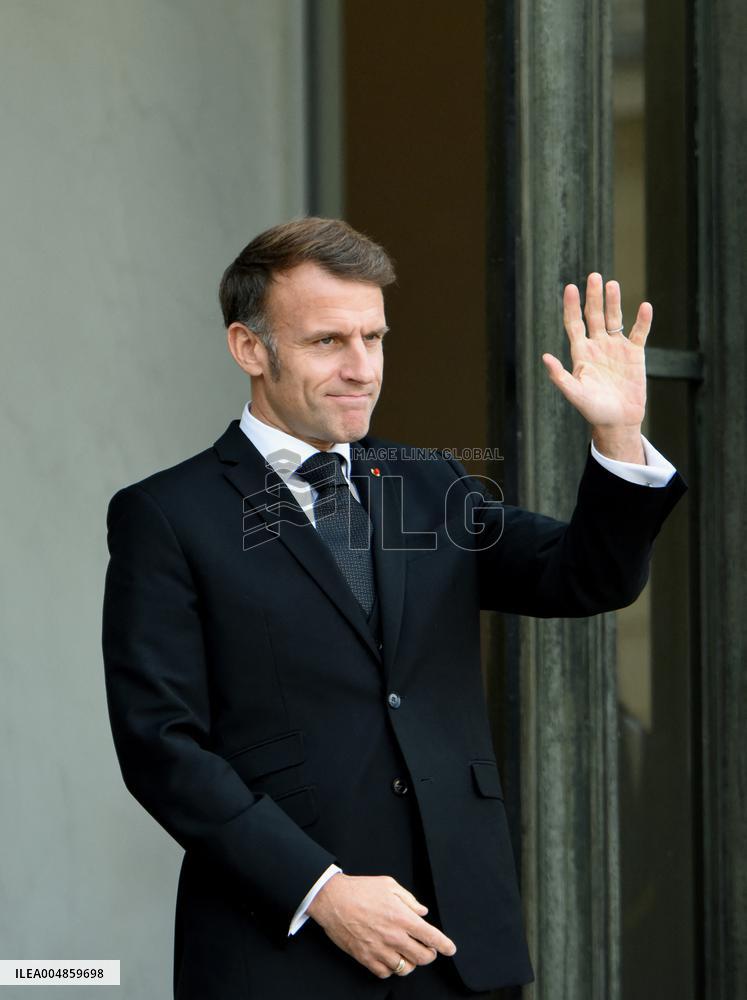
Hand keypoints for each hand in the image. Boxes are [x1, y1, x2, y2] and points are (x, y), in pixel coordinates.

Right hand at [307, 873, 456, 979]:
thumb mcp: (389, 884)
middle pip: (422, 957)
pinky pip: (386, 973)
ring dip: (411, 963)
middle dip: (430, 955)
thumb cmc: (360, 889)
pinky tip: (391, 959)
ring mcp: (379, 949)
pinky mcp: (365, 958)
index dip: (445, 945)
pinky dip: (392, 969)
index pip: (431, 937)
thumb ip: (409, 899)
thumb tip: (422, 912)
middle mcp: (393, 936)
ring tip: (409, 954)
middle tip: (428, 950)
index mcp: (402, 917)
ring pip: (406, 968)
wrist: (333, 900)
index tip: (450, 949)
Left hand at [542, 273, 649, 462]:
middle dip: (593, 297)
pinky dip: (642, 321)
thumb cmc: (594, 410)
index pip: (574, 324)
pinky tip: (645, 307)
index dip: (572, 306)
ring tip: (612, 284)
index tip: (571, 287)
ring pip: (615, 319)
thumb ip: (560, 376)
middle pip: (594, 316)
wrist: (618, 421)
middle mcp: (598, 346)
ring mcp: (616, 348)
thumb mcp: (575, 394)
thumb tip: (544, 357)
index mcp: (581, 353)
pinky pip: (639, 333)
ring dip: (614, 302)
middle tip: (594, 276)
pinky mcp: (635, 354)